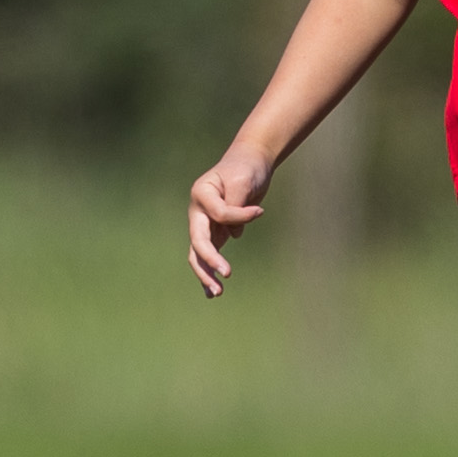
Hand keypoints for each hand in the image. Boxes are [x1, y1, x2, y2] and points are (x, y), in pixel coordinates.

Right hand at [186, 146, 274, 297]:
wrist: (249, 163)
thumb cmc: (246, 169)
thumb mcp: (243, 181)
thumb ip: (236, 206)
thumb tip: (233, 235)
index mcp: (201, 193)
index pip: (218, 213)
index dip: (240, 215)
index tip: (259, 210)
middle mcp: (198, 211)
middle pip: (198, 240)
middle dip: (210, 259)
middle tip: (227, 274)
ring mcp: (204, 224)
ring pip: (199, 253)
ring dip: (207, 273)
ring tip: (217, 293)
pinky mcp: (215, 233)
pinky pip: (208, 255)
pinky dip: (210, 272)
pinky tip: (212, 291)